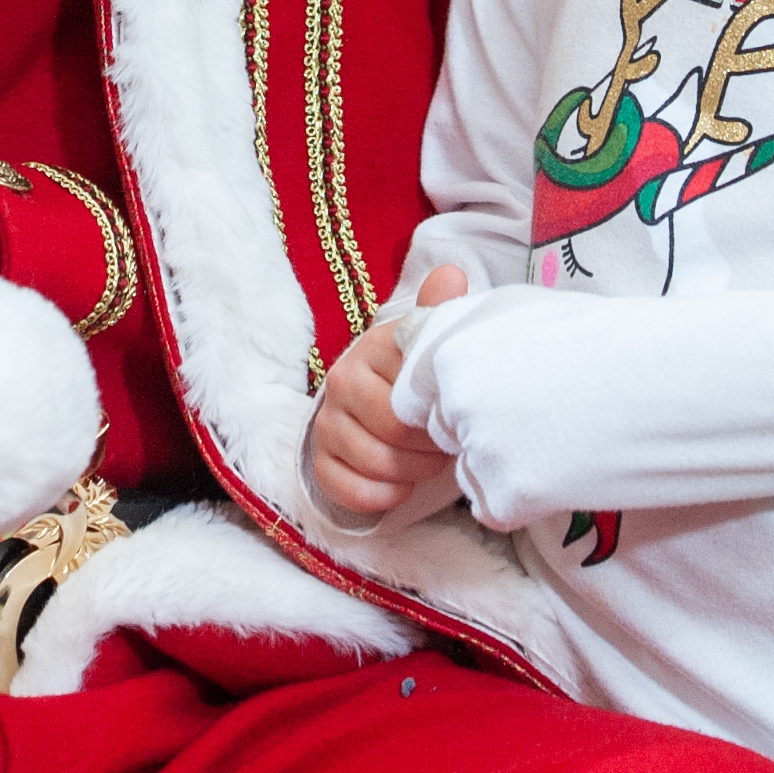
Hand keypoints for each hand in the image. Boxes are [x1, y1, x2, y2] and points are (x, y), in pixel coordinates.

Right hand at [305, 265, 467, 530]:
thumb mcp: (426, 344)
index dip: (439, 418)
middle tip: (446, 447)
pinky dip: (382, 496)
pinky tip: (401, 487)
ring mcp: (326, 423)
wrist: (381, 404)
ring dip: (410, 475)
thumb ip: (437, 313)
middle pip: (391, 435)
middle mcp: (340, 381)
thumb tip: (451, 275)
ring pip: (373, 466)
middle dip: (428, 451)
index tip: (455, 420)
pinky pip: (347, 491)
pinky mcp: (318, 460)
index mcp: (370, 349)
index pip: (407, 397)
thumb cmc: (411, 375)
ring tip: (429, 465)